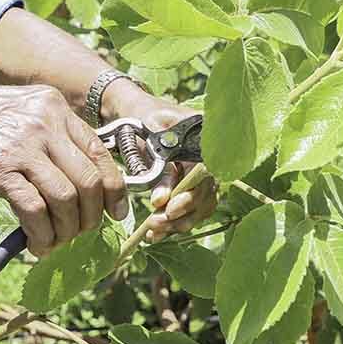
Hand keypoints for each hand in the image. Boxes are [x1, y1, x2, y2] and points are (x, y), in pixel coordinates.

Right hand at [0, 82, 127, 256]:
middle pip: (89, 181)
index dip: (114, 189)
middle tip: (81, 234)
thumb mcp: (22, 113)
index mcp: (54, 109)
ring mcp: (24, 147)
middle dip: (91, 217)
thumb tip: (79, 182)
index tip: (116, 212)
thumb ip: (51, 137)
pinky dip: (42, 235)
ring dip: (66, 231)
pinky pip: (36, 211)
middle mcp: (46, 124)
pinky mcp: (1, 171)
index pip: (100, 152)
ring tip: (54, 243)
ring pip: (67, 199)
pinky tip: (36, 244)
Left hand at [101, 84, 217, 242]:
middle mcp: (210, 159)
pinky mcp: (189, 187)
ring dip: (177, 223)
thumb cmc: (142, 116)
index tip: (170, 208)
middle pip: (205, 195)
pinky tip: (154, 232)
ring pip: (199, 207)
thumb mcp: (150, 134)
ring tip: (152, 230)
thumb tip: (162, 200)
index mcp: (205, 139)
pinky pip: (189, 210)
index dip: (191, 194)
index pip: (206, 174)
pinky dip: (173, 223)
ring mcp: (201, 175)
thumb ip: (159, 166)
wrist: (133, 111)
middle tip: (155, 223)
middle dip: (182, 214)